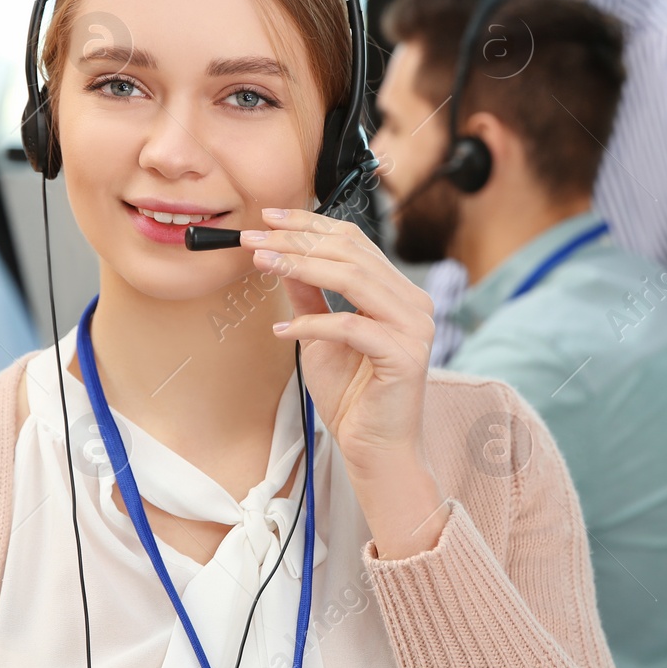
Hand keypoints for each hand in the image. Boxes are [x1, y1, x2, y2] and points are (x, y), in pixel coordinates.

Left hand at [242, 207, 446, 556]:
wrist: (376, 450)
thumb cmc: (352, 397)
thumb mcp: (320, 337)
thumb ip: (309, 295)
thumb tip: (281, 254)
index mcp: (397, 292)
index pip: (354, 241)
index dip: (309, 224)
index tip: (267, 217)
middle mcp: (413, 303)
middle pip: (351, 252)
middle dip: (296, 240)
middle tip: (252, 237)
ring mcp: (414, 327)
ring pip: (353, 278)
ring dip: (301, 266)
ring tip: (261, 263)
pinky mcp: (404, 355)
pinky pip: (351, 327)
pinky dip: (312, 325)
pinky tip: (282, 331)